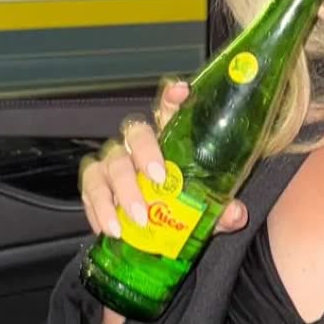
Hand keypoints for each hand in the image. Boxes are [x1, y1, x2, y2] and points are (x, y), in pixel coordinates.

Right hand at [78, 76, 249, 237]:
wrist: (154, 231)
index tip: (181, 92)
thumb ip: (220, 210)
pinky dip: (99, 211)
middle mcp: (137, 145)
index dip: (173, 97)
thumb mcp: (204, 208)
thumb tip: (233, 214)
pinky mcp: (94, 185)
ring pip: (109, 165)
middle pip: (135, 134)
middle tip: (158, 181)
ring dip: (120, 192)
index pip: (169, 108)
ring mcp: (112, 163)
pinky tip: (110, 228)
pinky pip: (90, 192)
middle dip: (144, 154)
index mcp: (167, 139)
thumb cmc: (179, 206)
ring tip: (135, 220)